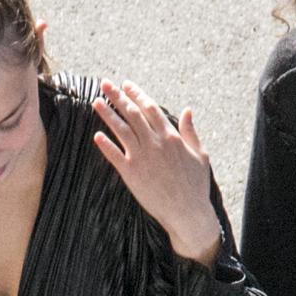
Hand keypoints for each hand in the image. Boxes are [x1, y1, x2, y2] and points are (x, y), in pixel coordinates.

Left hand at [92, 79, 221, 264]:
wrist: (187, 212)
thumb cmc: (195, 185)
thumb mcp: (200, 154)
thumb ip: (191, 131)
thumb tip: (187, 110)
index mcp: (171, 136)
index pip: (150, 108)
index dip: (136, 94)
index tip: (126, 84)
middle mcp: (155, 143)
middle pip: (132, 114)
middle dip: (117, 96)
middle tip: (105, 84)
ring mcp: (142, 158)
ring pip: (121, 131)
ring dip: (107, 115)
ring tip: (96, 102)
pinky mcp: (132, 175)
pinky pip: (115, 156)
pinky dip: (105, 145)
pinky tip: (96, 135)